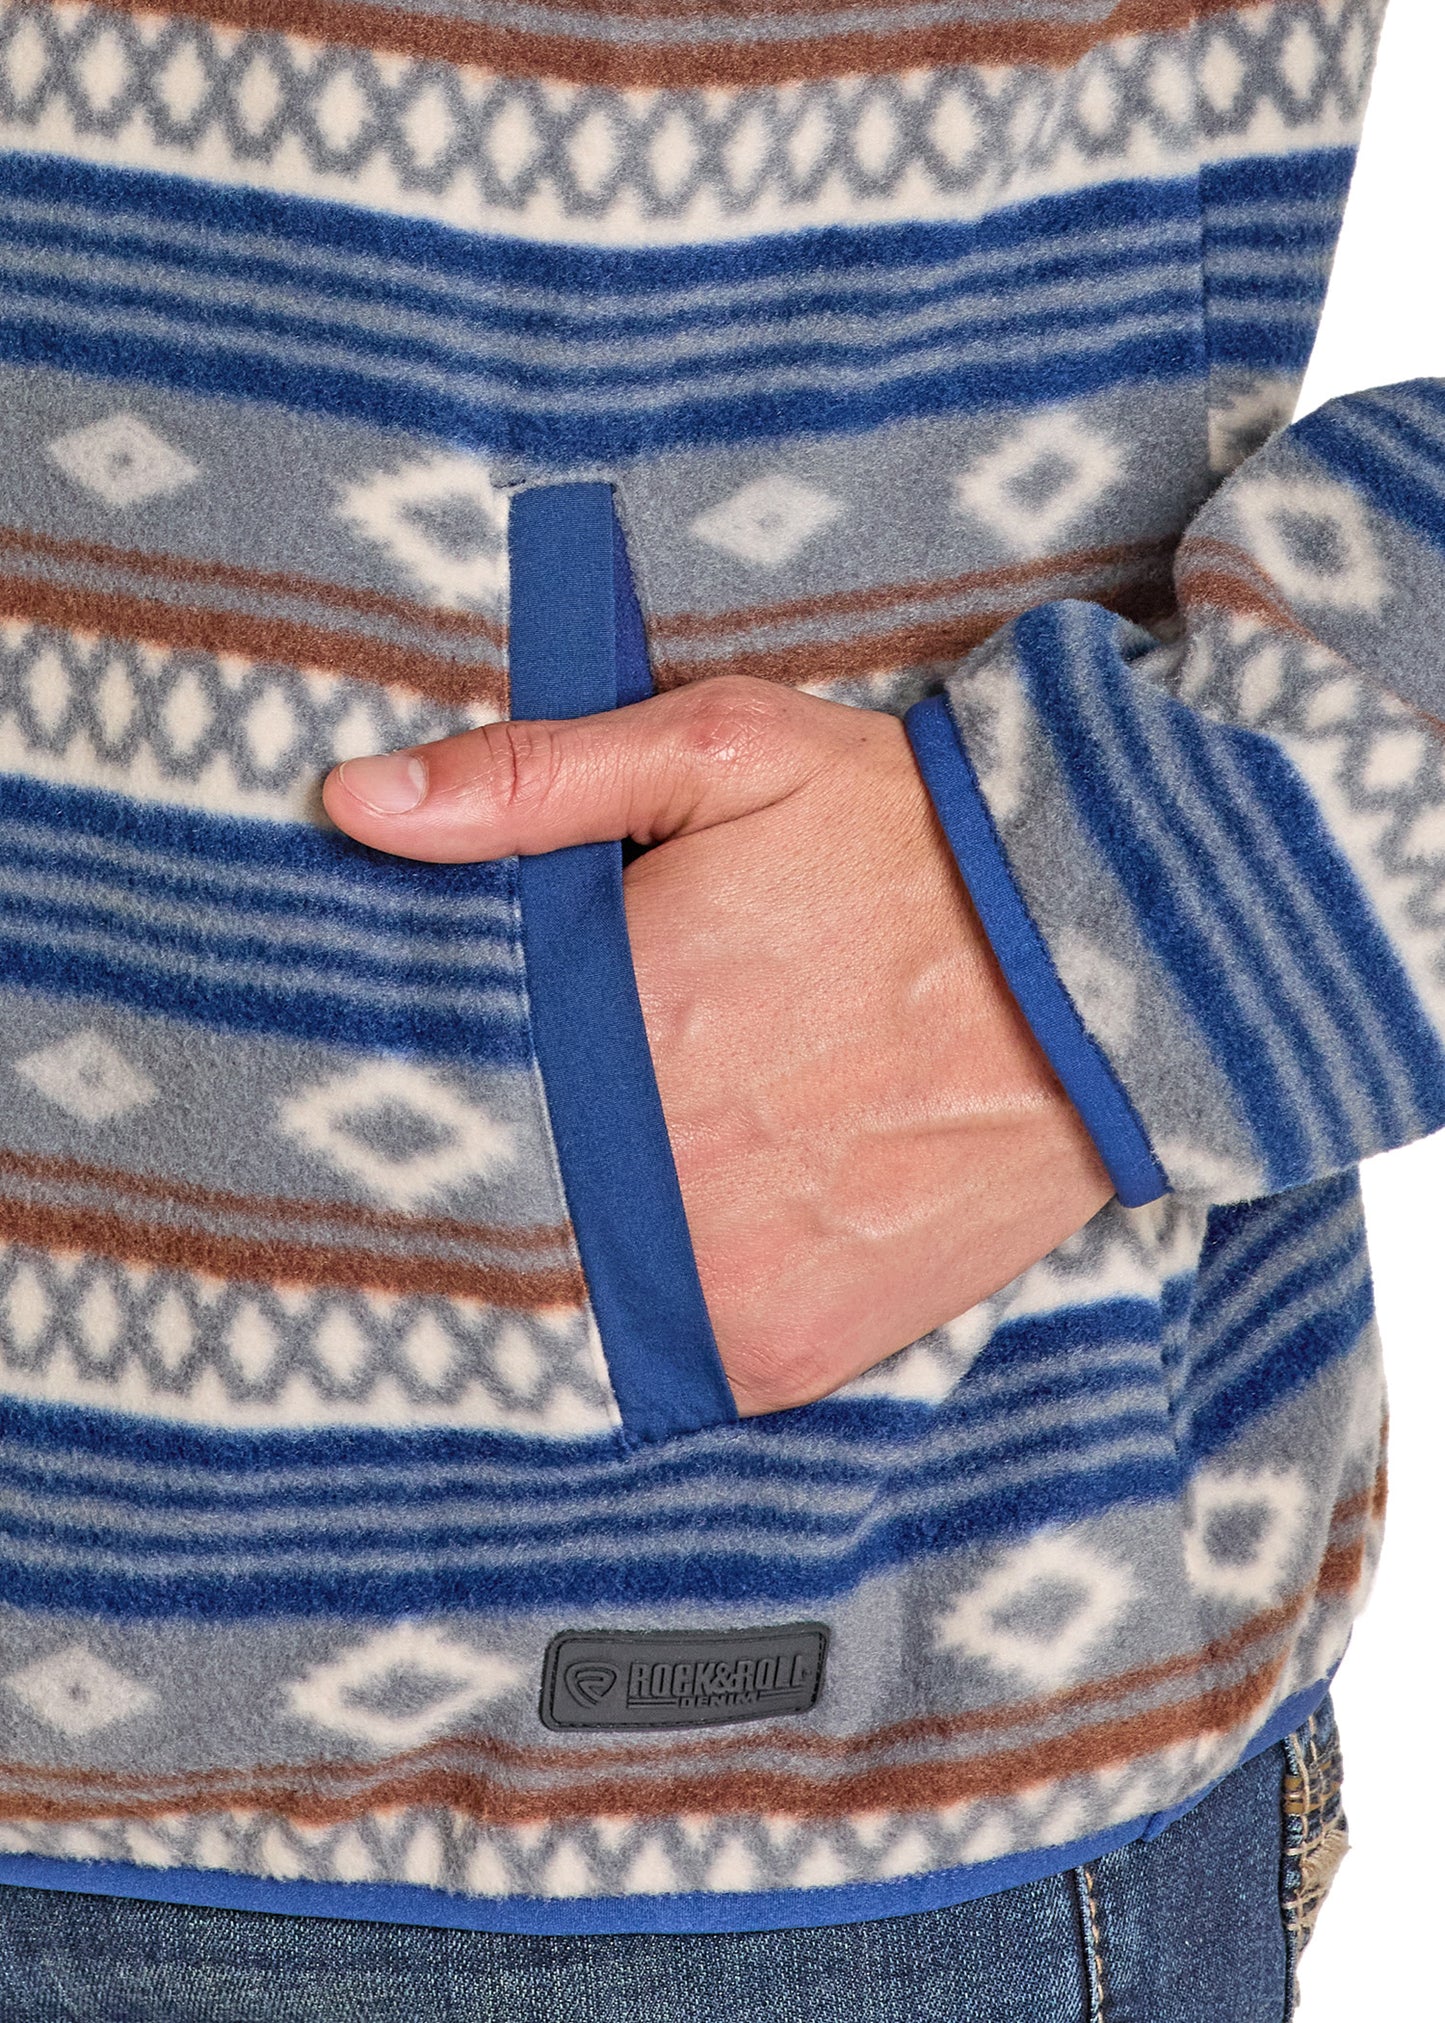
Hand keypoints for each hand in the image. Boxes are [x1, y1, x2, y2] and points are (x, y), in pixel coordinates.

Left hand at [322, 676, 1112, 1414]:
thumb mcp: (726, 756)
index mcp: (619, 1014)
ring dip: (583, 1237)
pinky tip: (718, 1220)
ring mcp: (723, 1278)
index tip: (448, 1051)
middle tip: (568, 1101)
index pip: (442, 1078)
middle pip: (497, 1192)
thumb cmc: (909, 846)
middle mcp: (657, 1168)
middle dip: (508, 1152)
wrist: (1112, 972)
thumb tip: (354, 802)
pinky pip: (669, 1358)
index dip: (442, 1063)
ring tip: (662, 1154)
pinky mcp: (788, 1349)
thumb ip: (531, 781)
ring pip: (571, 1285)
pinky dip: (669, 1305)